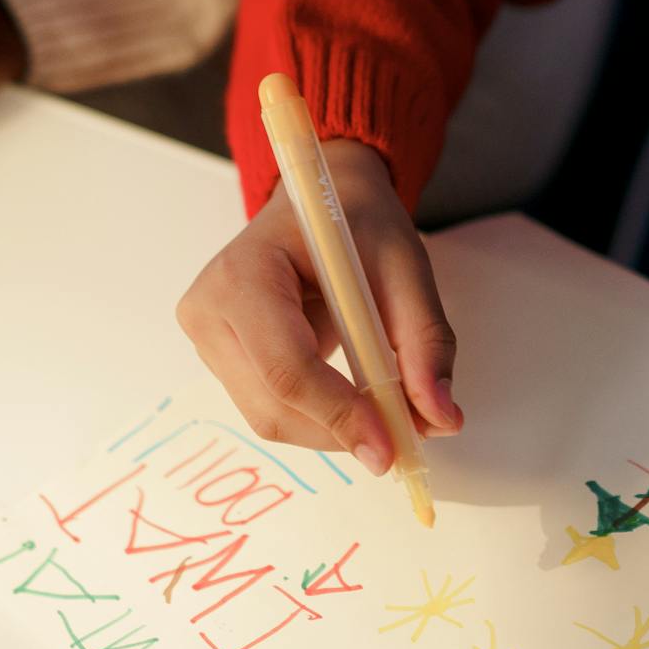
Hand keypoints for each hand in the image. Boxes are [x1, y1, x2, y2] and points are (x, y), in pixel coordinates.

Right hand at [177, 140, 461, 473]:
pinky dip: (319, 418)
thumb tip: (441, 419)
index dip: (339, 413)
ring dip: (333, 429)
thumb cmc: (357, 223)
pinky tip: (350, 398)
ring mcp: (207, 339)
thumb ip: (426, 343)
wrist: (320, 201)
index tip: (390, 448)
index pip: (286, 365)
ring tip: (383, 413)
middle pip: (274, 404)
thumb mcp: (405, 267)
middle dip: (341, 430)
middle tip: (403, 441)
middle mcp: (208, 310)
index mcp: (244, 273)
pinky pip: (270, 409)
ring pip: (271, 418)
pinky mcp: (219, 360)